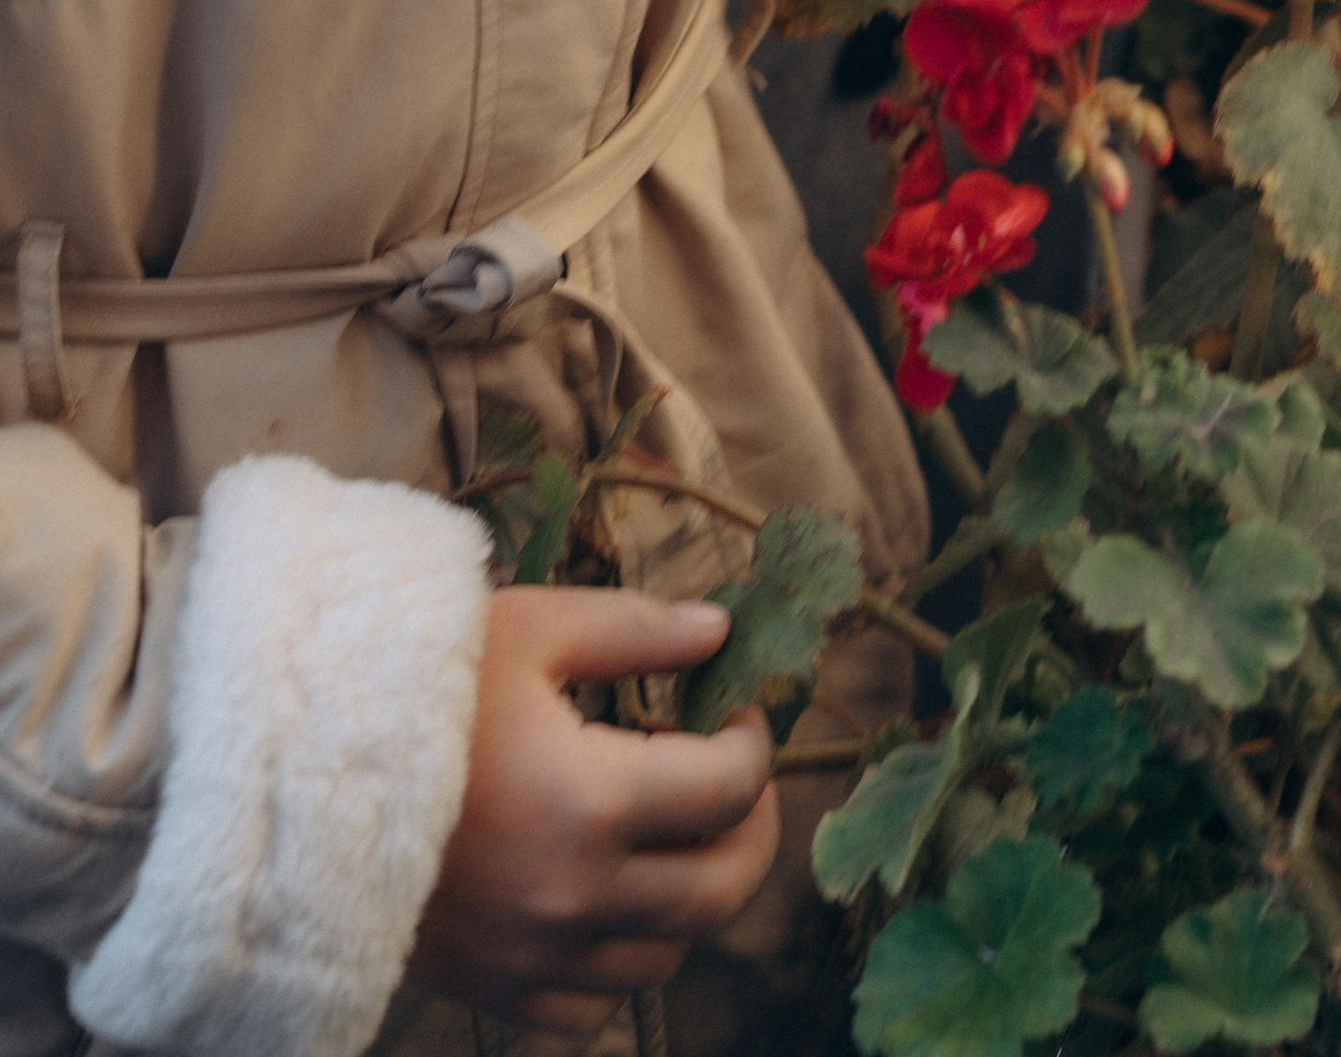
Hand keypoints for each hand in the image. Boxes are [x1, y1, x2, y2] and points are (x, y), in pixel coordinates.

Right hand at [409, 591, 778, 1041]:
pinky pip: (592, 1007)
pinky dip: (619, 961)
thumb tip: (719, 633)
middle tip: (735, 782)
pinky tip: (606, 898)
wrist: (291, 775)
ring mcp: (532, 955)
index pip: (730, 791)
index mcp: (591, 801)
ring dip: (690, 894)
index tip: (734, 713)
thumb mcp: (532, 629)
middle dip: (750, 831)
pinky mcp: (492, 988)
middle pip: (721, 892)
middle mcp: (573, 896)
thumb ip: (638, 631)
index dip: (752, 745)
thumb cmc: (414, 686)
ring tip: (667, 831)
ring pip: (667, 955)